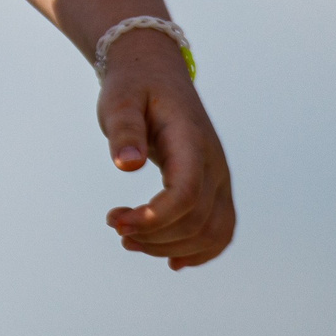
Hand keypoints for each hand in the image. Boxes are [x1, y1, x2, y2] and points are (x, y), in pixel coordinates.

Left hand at [97, 29, 235, 269]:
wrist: (156, 73)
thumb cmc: (134, 86)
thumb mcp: (120, 100)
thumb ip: (124, 129)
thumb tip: (126, 164)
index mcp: (192, 141)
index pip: (187, 193)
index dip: (156, 217)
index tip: (116, 223)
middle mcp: (214, 164)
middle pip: (198, 220)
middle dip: (154, 235)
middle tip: (114, 225)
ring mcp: (219, 178)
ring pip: (213, 231)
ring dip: (171, 247)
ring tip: (129, 239)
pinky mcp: (215, 188)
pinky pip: (221, 229)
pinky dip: (200, 251)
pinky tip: (171, 262)